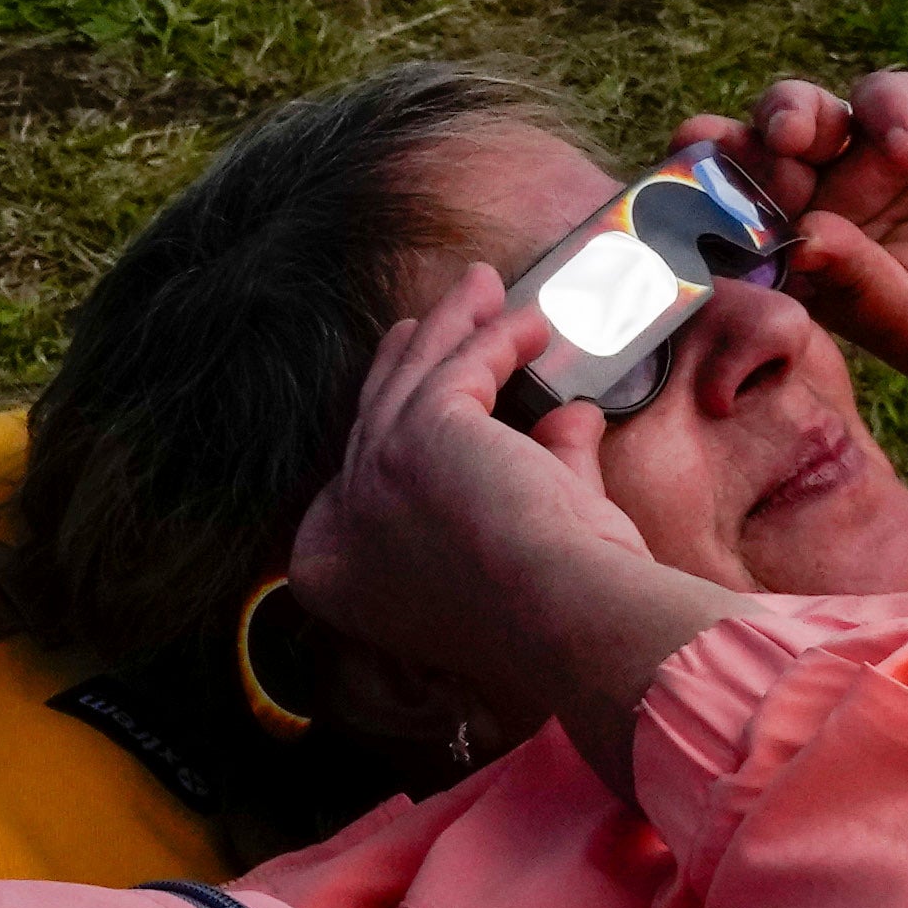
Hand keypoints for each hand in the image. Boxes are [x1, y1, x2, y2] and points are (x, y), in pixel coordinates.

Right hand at [282, 277, 735, 799]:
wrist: (563, 623)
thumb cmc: (553, 616)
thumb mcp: (524, 540)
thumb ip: (542, 473)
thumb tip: (571, 417)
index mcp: (339, 573)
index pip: (360, 474)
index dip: (389, 415)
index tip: (420, 376)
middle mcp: (336, 529)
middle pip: (381, 413)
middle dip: (417, 353)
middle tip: (446, 312)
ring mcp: (369, 477)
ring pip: (412, 377)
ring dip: (454, 324)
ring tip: (483, 285)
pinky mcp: (418, 434)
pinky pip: (461, 364)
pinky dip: (498, 335)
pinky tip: (532, 323)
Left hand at [709, 74, 907, 417]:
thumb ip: (858, 288)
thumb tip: (804, 242)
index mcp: (810, 261)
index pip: (735, 226)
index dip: (699, 213)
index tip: (670, 211)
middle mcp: (831, 200)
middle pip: (754, 159)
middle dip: (727, 152)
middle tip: (714, 151)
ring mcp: (877, 157)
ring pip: (806, 113)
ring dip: (789, 115)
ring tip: (796, 133)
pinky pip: (888, 97)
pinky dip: (885, 109)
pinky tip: (899, 141)